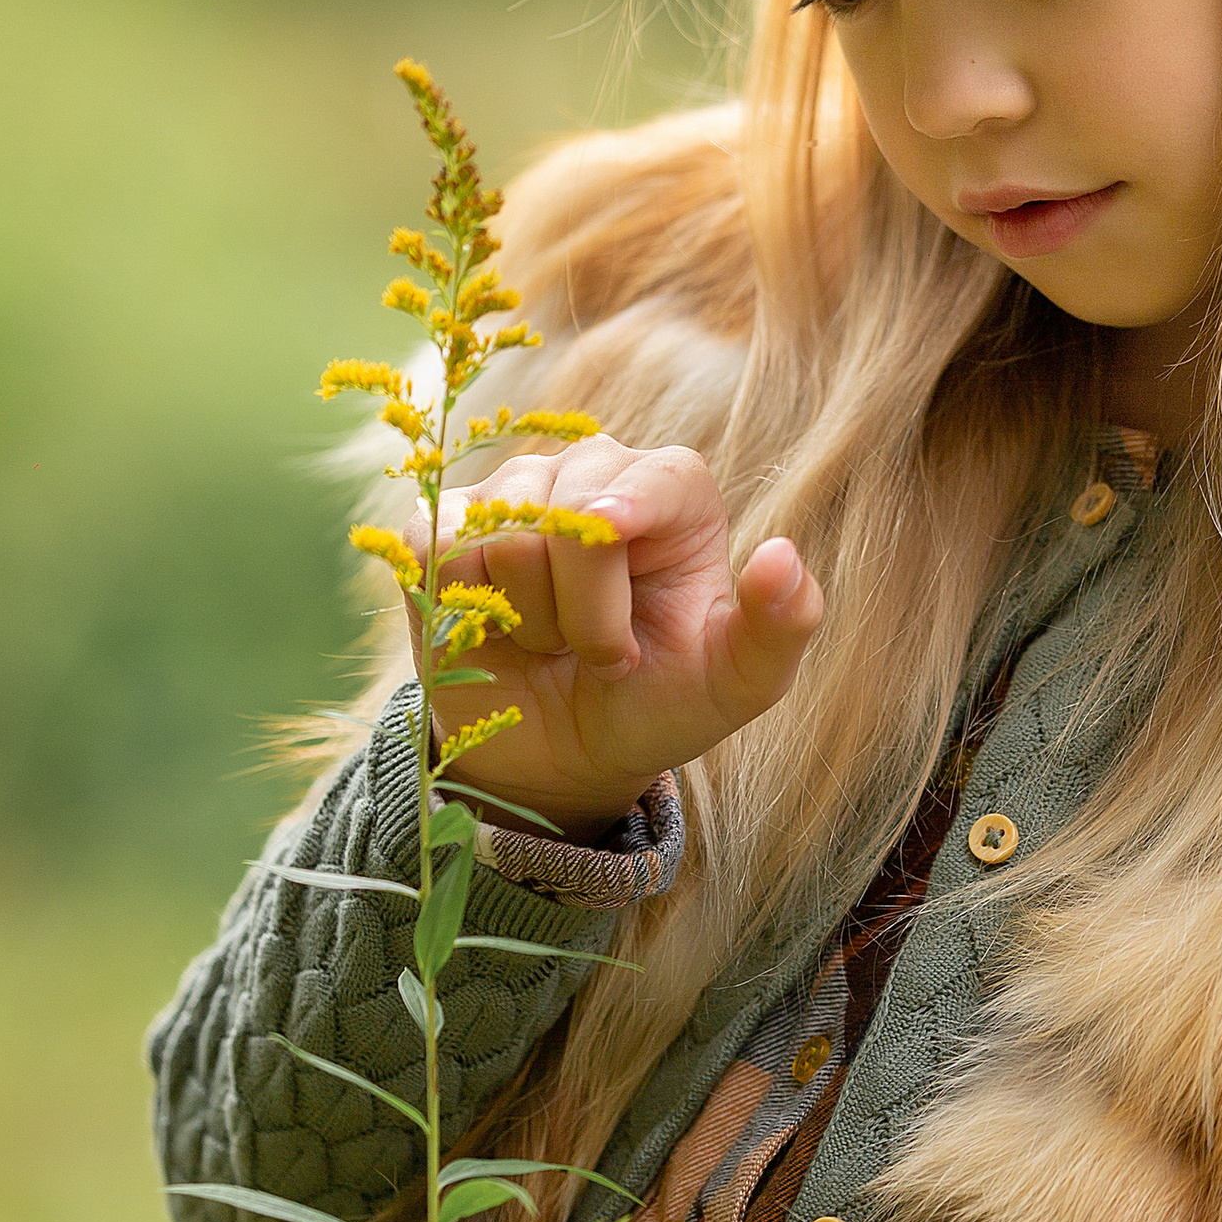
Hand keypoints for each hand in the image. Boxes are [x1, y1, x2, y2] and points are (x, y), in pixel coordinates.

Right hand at [408, 438, 822, 833]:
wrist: (564, 753)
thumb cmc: (658, 704)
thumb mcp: (735, 684)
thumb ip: (781, 626)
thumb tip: (782, 555)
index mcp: (673, 491)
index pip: (650, 481)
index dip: (627, 520)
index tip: (614, 565)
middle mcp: (594, 469)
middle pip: (566, 516)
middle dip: (582, 616)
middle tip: (603, 656)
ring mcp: (513, 489)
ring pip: (501, 535)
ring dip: (527, 623)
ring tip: (551, 642)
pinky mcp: (442, 523)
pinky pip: (438, 547)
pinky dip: (462, 609)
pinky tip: (493, 629)